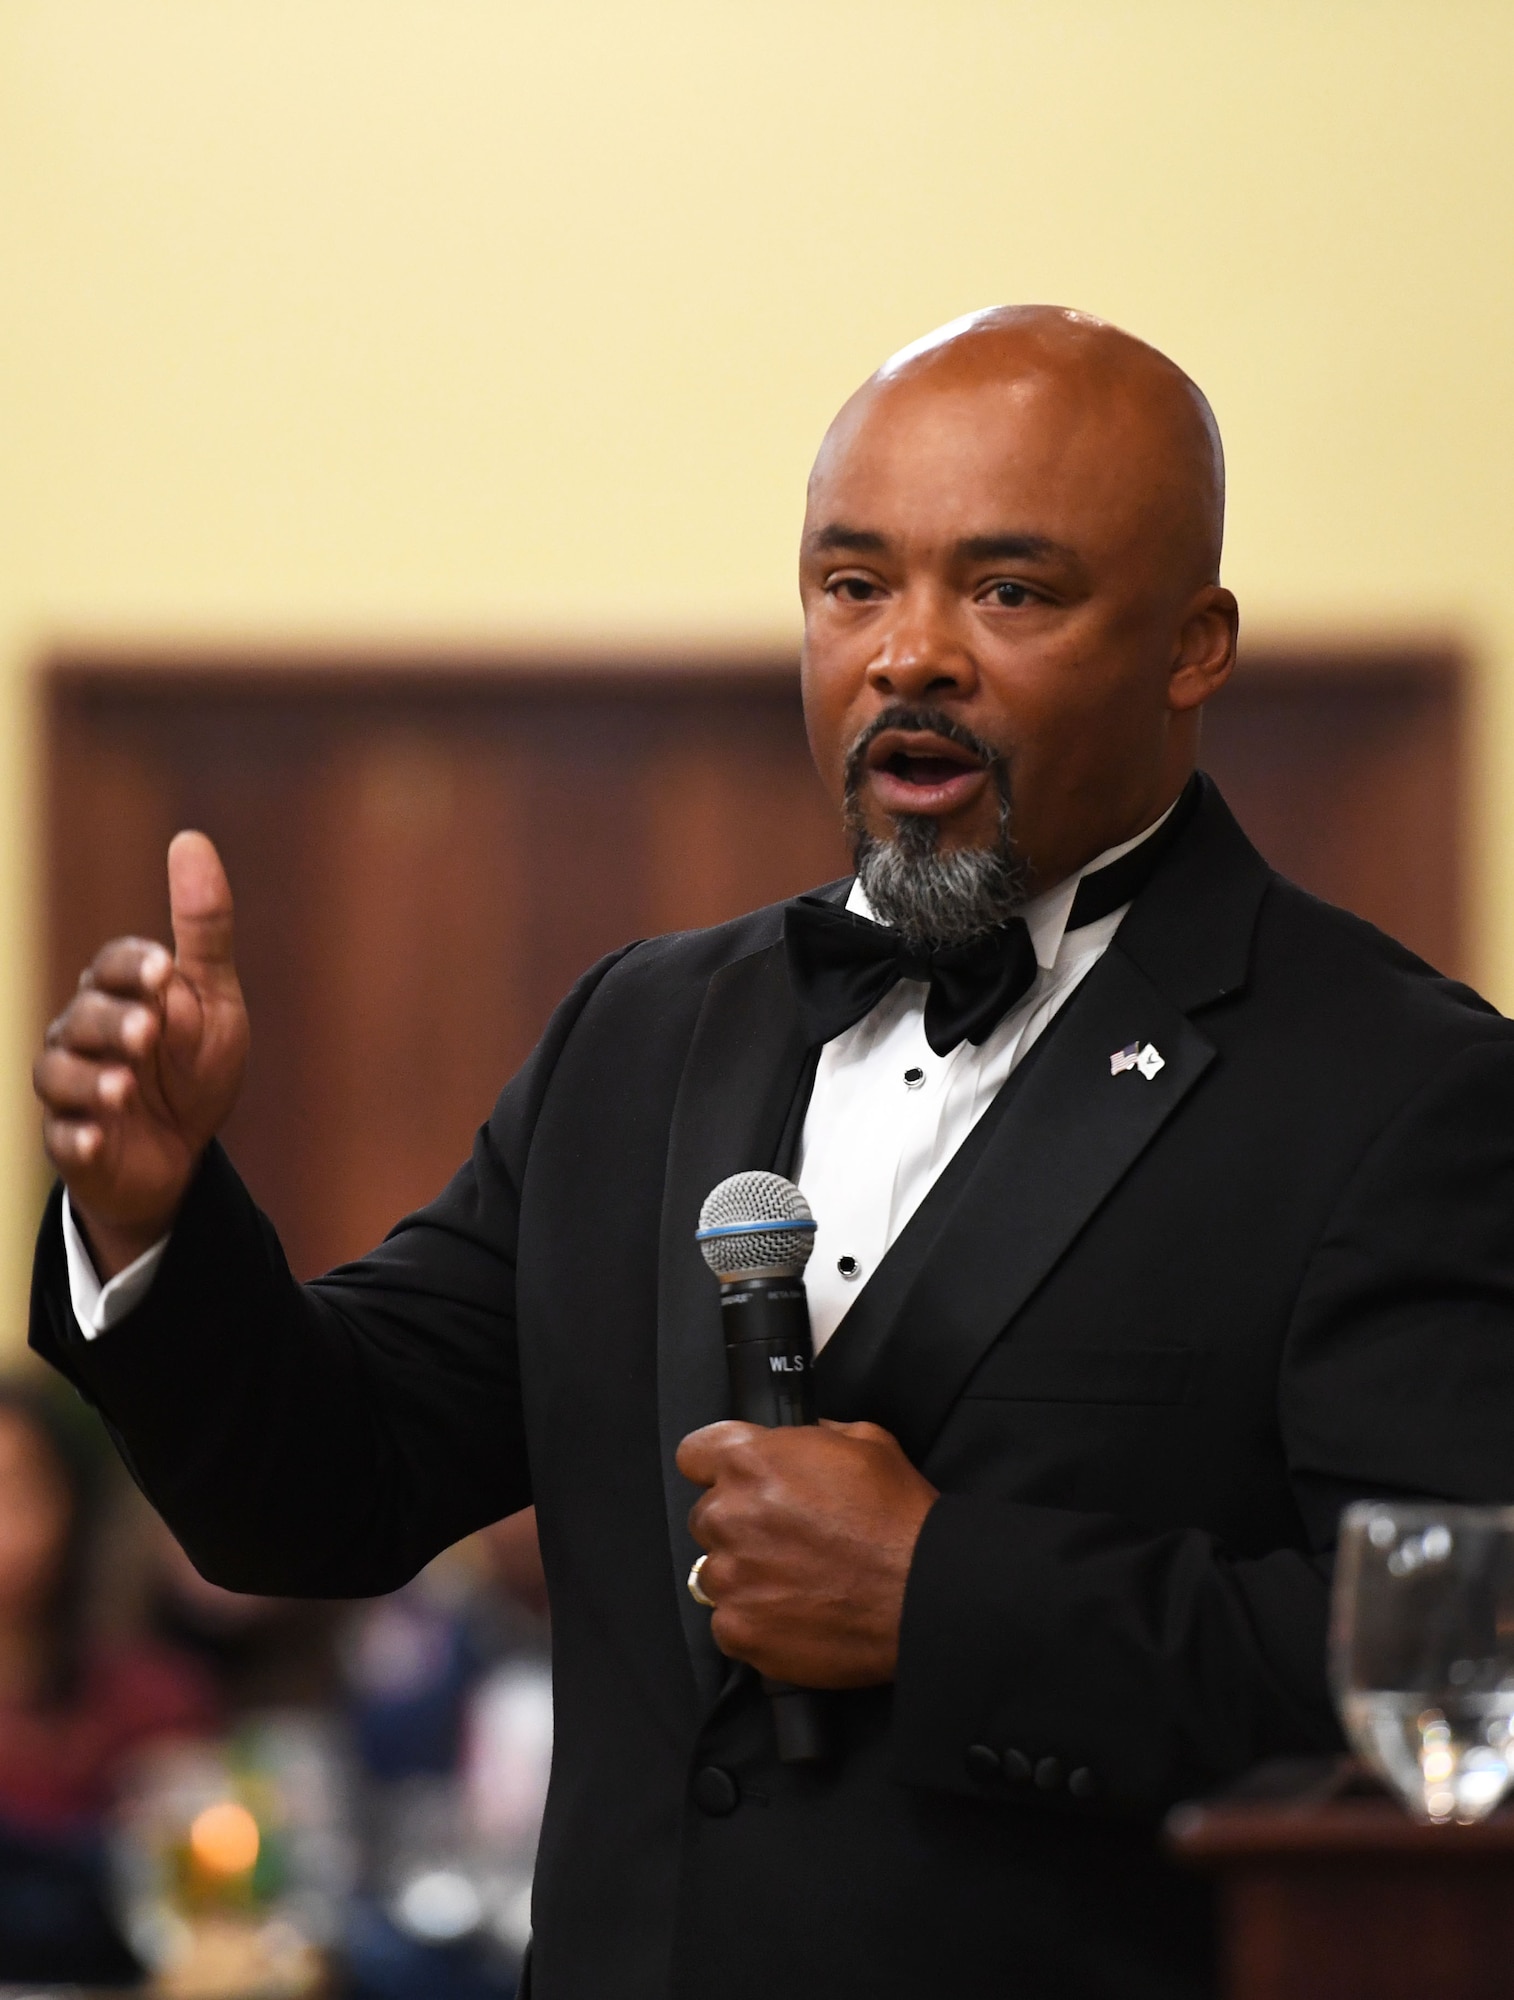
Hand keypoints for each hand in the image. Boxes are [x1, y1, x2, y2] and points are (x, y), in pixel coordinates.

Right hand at [34, 832, 248, 1275]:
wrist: (182, 1152)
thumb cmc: (194, 1066)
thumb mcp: (213, 999)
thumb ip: (204, 928)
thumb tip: (190, 839)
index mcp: (119, 995)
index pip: (111, 966)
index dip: (132, 967)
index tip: (163, 971)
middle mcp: (83, 1035)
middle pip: (83, 1017)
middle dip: (115, 1025)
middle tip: (149, 1035)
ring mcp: (73, 1090)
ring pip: (59, 1075)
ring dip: (91, 1081)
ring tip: (125, 1089)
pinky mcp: (72, 1142)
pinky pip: (62, 1139)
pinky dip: (78, 1137)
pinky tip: (98, 1139)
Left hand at [675, 1418, 936, 1687]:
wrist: (924, 1594)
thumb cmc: (899, 1518)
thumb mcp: (865, 1441)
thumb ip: (811, 1436)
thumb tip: (794, 1443)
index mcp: (752, 1462)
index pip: (694, 1454)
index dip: (716, 1466)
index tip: (735, 1480)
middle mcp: (730, 1515)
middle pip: (706, 1516)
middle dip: (739, 1523)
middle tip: (786, 1537)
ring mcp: (731, 1577)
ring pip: (715, 1570)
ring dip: (745, 1573)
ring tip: (795, 1580)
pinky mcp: (739, 1629)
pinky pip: (727, 1621)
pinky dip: (755, 1619)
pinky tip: (796, 1613)